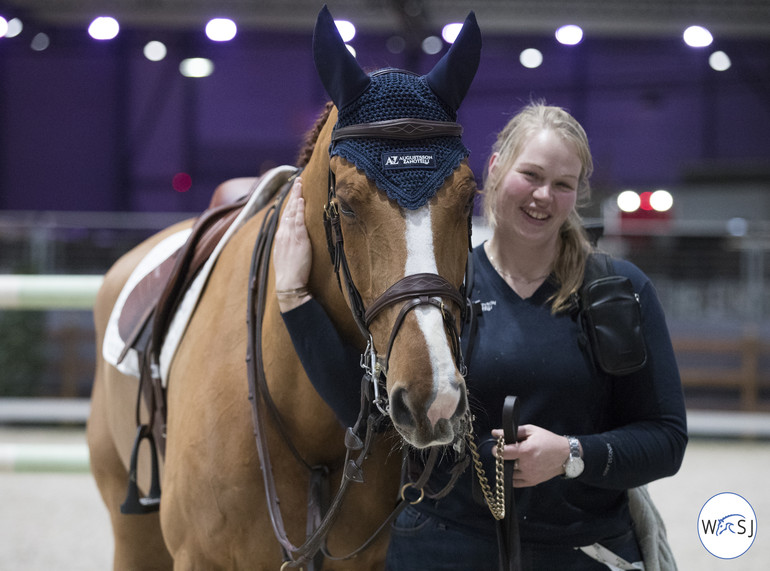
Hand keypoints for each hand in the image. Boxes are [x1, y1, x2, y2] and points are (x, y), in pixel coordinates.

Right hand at [272, 177, 311, 311]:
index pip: (284, 217)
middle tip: (297, 182)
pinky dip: (298, 209)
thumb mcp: (286, 257)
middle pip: (287, 210)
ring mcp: (289, 236)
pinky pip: (298, 220)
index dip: (289, 205)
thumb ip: (289, 246)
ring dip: (296, 197)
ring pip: (292, 212)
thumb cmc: (290, 275)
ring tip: (300, 184)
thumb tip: (293, 242)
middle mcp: (283, 234)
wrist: (289, 284)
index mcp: (280, 238)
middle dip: (292, 195)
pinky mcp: (298, 239)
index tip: (293, 195)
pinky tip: (301, 200)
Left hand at [492, 424, 571, 487]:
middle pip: (504, 463)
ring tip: (515, 459)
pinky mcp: (531, 482)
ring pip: (508, 473)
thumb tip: (494, 433)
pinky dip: (513, 475)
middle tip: (510, 451)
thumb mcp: (532, 430)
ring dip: (508, 466)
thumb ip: (513, 432)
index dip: (497, 449)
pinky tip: (518, 467)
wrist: (565, 456)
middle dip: (504, 456)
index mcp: (525, 451)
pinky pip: (515, 482)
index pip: (502, 453)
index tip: (498, 447)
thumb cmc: (548, 440)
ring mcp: (529, 475)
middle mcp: (526, 465)